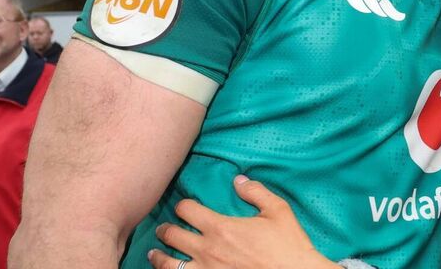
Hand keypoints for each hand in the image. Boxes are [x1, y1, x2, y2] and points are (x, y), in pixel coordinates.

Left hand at [148, 176, 335, 268]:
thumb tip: (239, 180)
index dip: (183, 206)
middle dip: (165, 230)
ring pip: (169, 265)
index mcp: (221, 228)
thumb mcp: (277, 211)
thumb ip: (255, 192)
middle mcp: (207, 250)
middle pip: (173, 236)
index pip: (187, 211)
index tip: (184, 207)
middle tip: (163, 229)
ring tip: (154, 253)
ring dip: (159, 257)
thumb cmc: (287, 245)